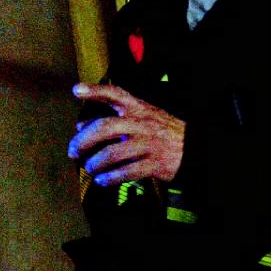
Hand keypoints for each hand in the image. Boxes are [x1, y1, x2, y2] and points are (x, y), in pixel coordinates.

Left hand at [67, 84, 185, 184]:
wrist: (196, 148)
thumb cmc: (162, 132)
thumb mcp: (142, 118)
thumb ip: (113, 120)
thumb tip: (81, 126)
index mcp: (139, 109)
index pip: (115, 93)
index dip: (95, 91)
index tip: (76, 90)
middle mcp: (142, 124)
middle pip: (105, 127)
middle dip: (84, 141)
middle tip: (73, 151)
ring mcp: (149, 144)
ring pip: (113, 153)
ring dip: (96, 163)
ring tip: (90, 167)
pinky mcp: (155, 164)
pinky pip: (127, 172)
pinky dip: (111, 178)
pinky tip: (103, 180)